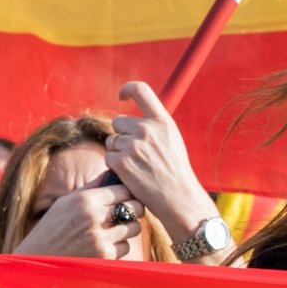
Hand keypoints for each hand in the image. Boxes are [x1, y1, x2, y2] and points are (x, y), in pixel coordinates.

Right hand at [17, 187, 147, 262]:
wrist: (35, 261)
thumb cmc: (51, 229)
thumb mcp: (66, 202)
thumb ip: (91, 188)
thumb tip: (113, 173)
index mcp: (85, 199)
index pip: (124, 190)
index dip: (127, 193)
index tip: (125, 198)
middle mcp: (94, 217)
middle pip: (135, 207)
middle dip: (134, 210)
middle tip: (126, 214)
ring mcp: (100, 238)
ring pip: (134, 228)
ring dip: (127, 230)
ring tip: (112, 231)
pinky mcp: (104, 257)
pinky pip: (126, 247)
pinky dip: (119, 247)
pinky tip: (103, 246)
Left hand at [107, 82, 218, 236]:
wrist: (178, 198)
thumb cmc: (176, 170)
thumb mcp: (172, 140)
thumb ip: (155, 125)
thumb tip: (134, 118)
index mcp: (162, 120)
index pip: (140, 89)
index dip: (127, 89)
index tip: (122, 96)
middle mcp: (146, 129)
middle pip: (119, 121)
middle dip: (122, 135)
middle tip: (137, 153)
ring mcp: (132, 145)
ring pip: (112, 140)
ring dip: (118, 151)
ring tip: (137, 165)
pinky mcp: (120, 162)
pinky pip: (108, 156)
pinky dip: (115, 165)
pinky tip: (130, 174)